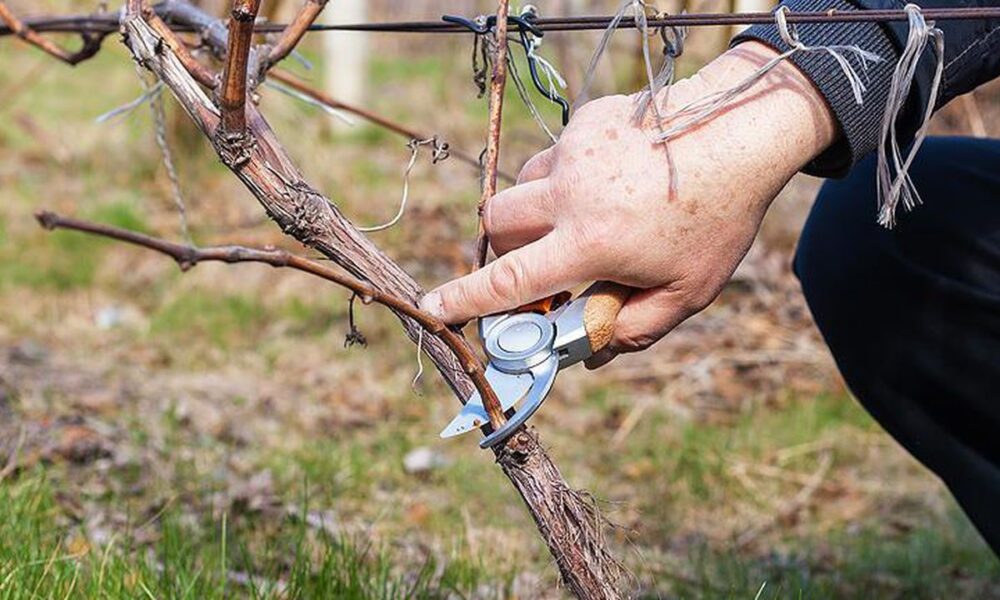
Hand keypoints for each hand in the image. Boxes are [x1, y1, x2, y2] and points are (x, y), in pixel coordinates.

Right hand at [420, 42, 835, 366]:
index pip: (510, 280)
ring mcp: (573, 152)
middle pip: (497, 222)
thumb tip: (591, 354)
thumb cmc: (718, 219)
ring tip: (588, 217)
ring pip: (524, 186)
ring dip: (537, 210)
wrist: (740, 130)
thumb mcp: (687, 291)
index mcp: (589, 242)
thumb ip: (634, 329)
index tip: (432, 308)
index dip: (465, 299)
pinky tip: (614, 180)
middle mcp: (570, 193)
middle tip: (540, 260)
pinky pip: (556, 156)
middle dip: (504, 247)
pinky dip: (569, 177)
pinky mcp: (584, 122)